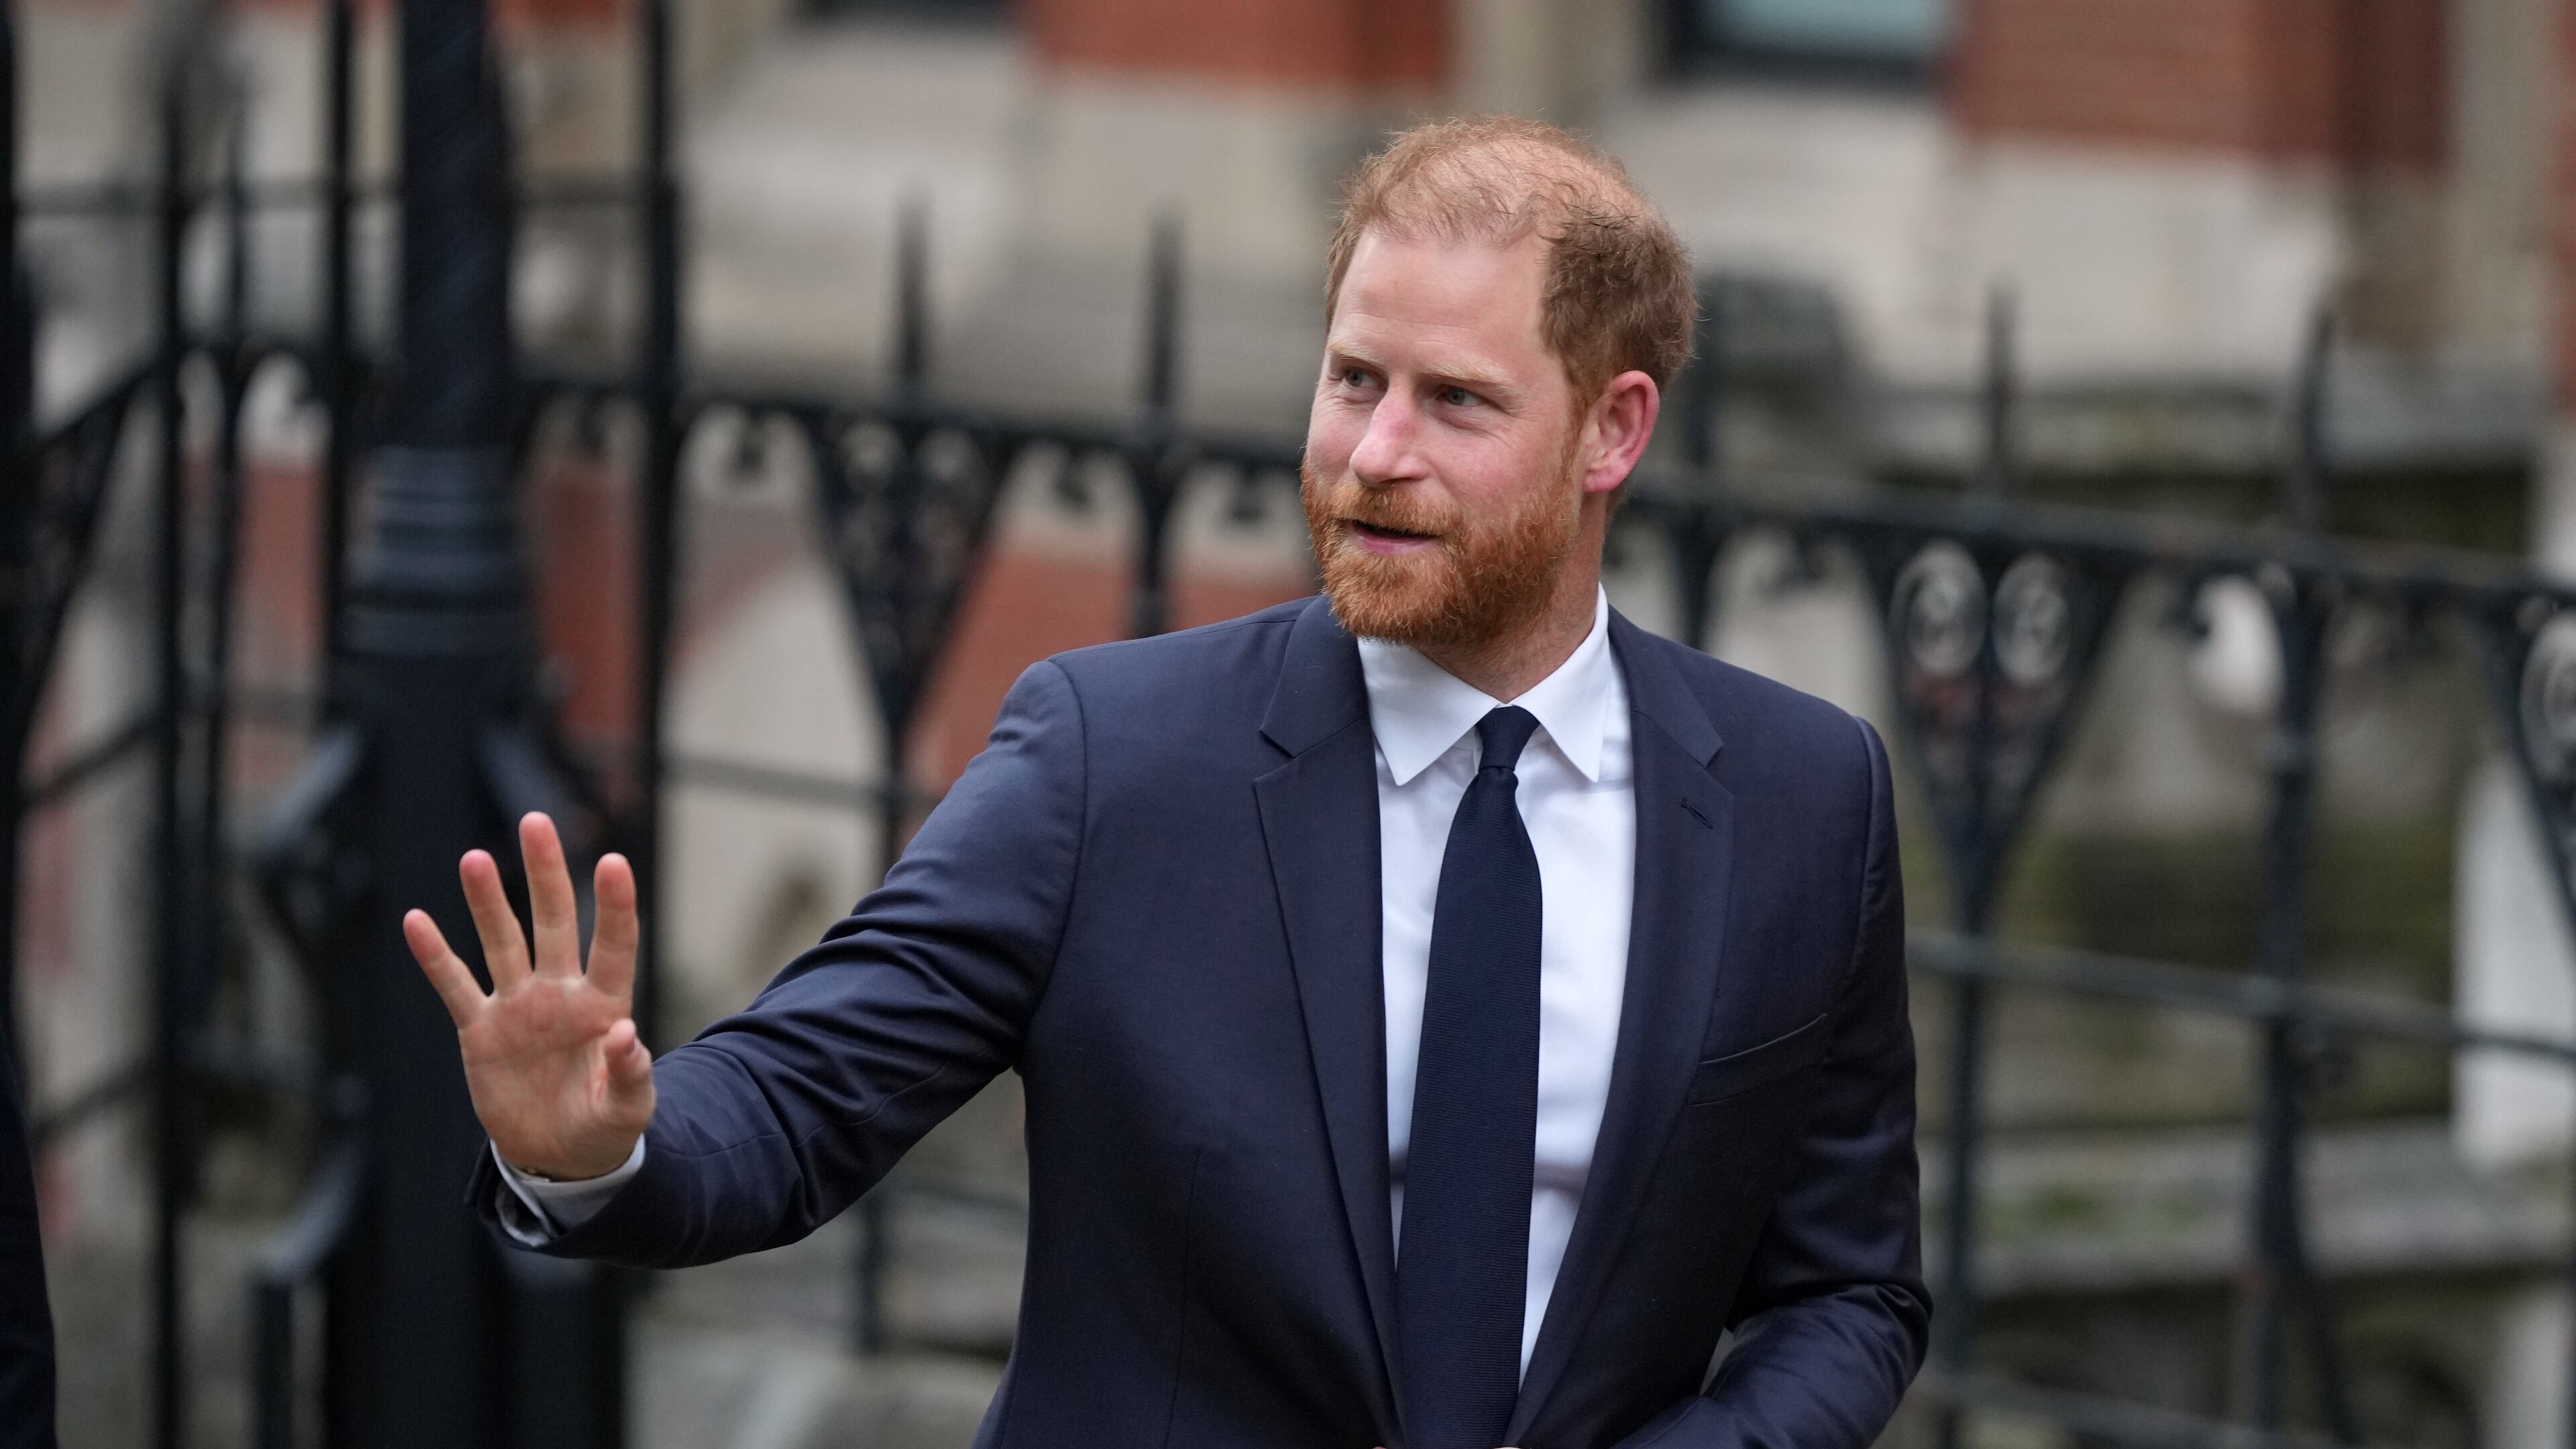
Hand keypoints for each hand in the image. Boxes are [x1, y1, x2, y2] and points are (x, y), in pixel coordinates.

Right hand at [405, 812, 655, 1181]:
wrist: (558, 1155)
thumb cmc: (605, 1128)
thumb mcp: (628, 1110)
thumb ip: (632, 1074)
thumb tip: (627, 1035)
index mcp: (605, 1005)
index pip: (613, 944)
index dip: (614, 906)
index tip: (614, 862)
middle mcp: (560, 994)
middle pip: (553, 922)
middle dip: (546, 873)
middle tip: (535, 821)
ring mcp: (518, 1007)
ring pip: (501, 942)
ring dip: (487, 903)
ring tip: (475, 859)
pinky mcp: (481, 1030)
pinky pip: (455, 986)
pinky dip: (436, 956)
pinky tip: (416, 920)